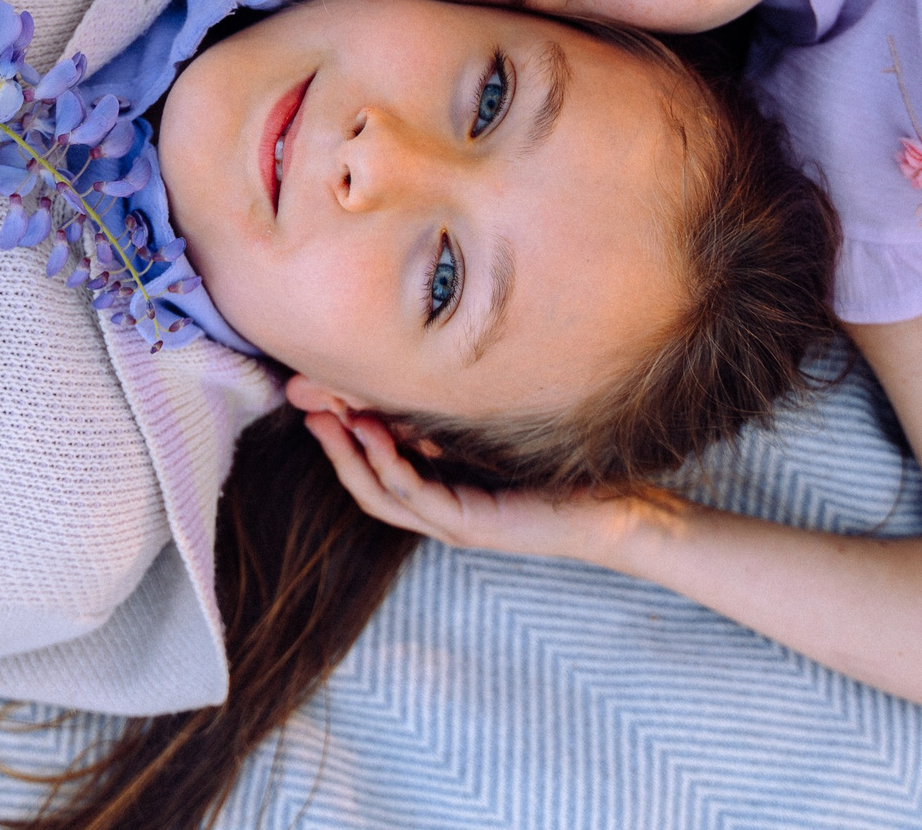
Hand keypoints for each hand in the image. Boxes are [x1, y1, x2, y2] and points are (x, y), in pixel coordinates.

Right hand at [303, 409, 673, 564]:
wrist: (617, 516)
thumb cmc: (567, 478)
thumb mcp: (496, 444)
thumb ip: (454, 431)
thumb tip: (415, 398)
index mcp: (445, 496)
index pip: (377, 468)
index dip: (344, 435)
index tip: (321, 395)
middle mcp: (442, 515)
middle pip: (366, 485)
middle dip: (333, 445)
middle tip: (304, 405)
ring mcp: (455, 524)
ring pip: (380, 494)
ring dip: (348, 454)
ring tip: (326, 416)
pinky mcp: (473, 526)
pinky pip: (416, 495)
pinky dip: (388, 463)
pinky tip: (373, 431)